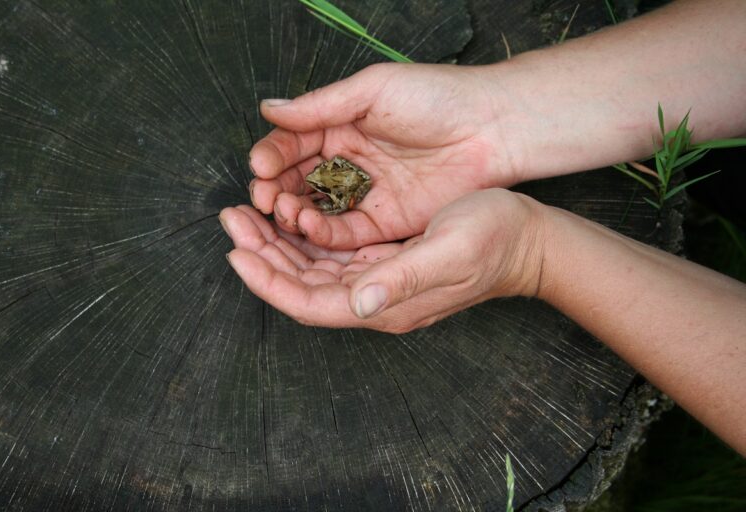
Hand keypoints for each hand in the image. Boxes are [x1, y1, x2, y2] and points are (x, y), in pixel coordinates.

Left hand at [220, 189, 544, 332]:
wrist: (525, 238)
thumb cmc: (494, 240)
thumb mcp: (451, 252)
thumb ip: (404, 279)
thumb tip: (359, 302)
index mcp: (384, 302)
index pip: (309, 302)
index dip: (268, 281)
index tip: (236, 251)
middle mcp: (374, 297)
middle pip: (301, 286)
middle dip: (262, 256)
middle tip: (233, 219)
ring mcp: (378, 281)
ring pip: (311, 270)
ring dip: (277, 245)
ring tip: (249, 214)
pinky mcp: (383, 263)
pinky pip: (330, 256)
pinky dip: (303, 237)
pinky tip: (289, 214)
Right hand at [247, 63, 517, 249]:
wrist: (491, 128)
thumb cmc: (436, 97)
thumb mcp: (373, 90)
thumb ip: (321, 106)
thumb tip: (269, 109)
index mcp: (340, 125)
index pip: (292, 144)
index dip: (272, 157)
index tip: (259, 167)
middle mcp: (347, 162)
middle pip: (298, 182)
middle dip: (276, 190)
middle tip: (263, 198)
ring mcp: (365, 194)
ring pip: (316, 210)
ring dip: (293, 214)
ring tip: (281, 212)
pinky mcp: (383, 222)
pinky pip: (345, 233)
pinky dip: (323, 233)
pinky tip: (308, 227)